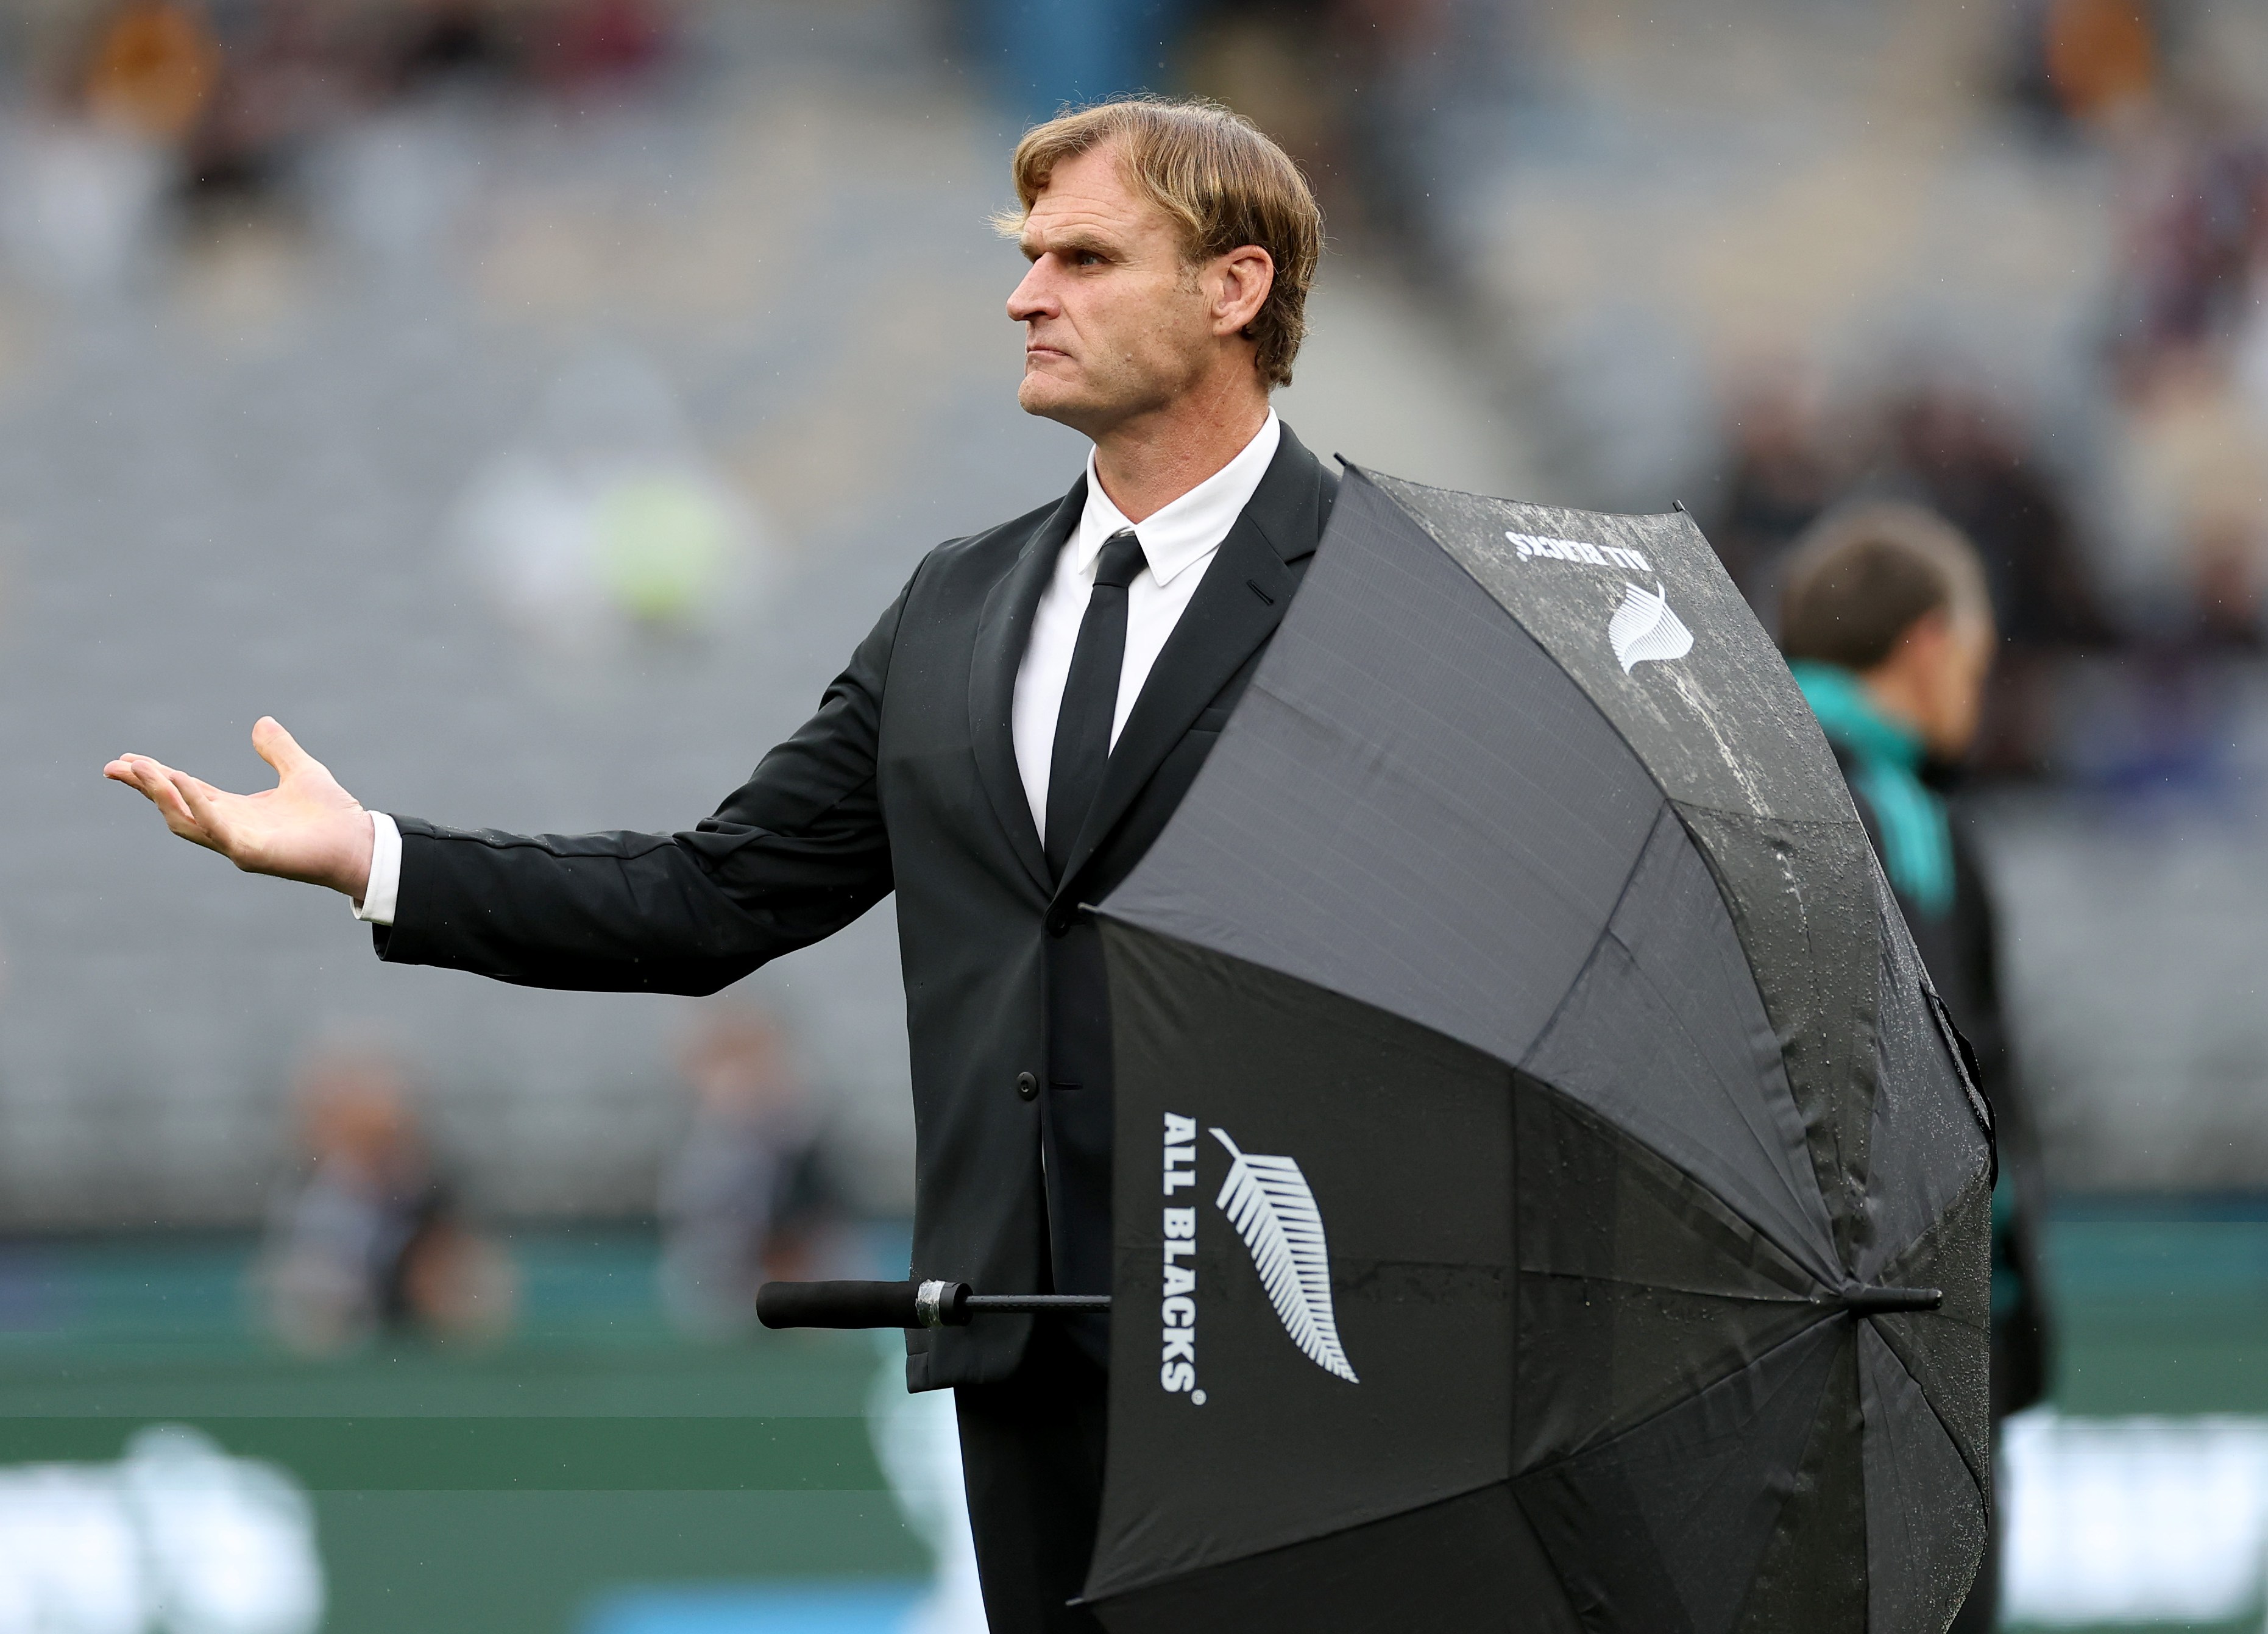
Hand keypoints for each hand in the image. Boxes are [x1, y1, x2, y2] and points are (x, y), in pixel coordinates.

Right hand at [105, 718, 375, 899]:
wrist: (359, 842)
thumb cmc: (333, 815)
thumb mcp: (300, 770)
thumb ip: (278, 749)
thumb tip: (261, 723)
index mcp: (236, 811)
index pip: (186, 791)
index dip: (157, 777)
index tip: (129, 760)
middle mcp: (230, 829)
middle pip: (175, 807)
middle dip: (145, 787)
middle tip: (115, 766)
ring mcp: (237, 843)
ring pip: (186, 819)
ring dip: (161, 794)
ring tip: (140, 769)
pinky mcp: (251, 853)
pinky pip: (215, 828)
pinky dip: (197, 803)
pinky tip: (181, 780)